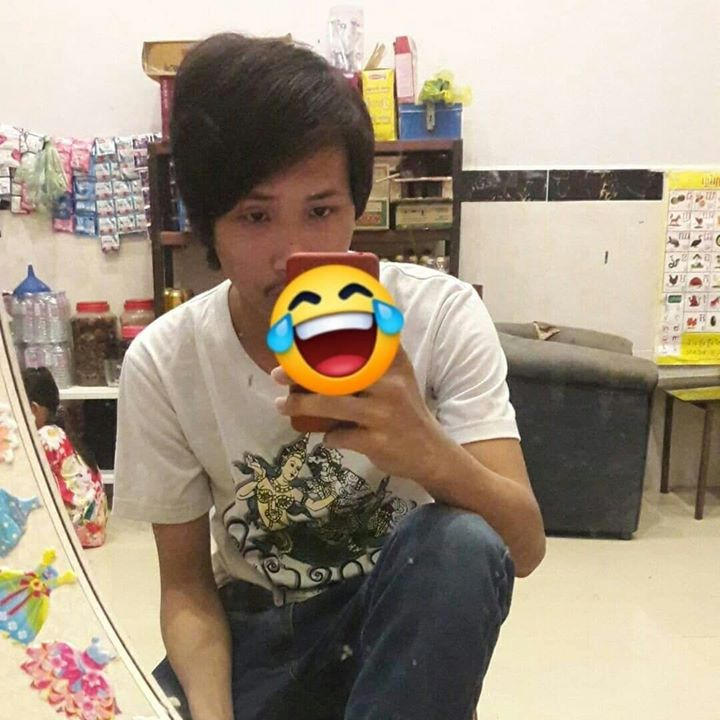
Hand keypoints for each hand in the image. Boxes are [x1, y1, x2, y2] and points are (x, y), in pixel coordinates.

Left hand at [271, 345, 457, 486]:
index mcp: (393, 365)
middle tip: (277, 374)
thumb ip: (379, 353)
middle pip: (338, 374)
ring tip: (281, 406)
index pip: (359, 344)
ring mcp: (383, 414)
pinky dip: (328, 437)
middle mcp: (390, 385)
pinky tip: (326, 436)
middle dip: (302, 374)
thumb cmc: (406, 410)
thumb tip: (354, 325)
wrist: (429, 451)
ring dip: (301, 406)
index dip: (325, 340)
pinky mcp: (376, 441)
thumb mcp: (400, 376)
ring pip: (332, 405)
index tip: (296, 338)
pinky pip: (339, 436)